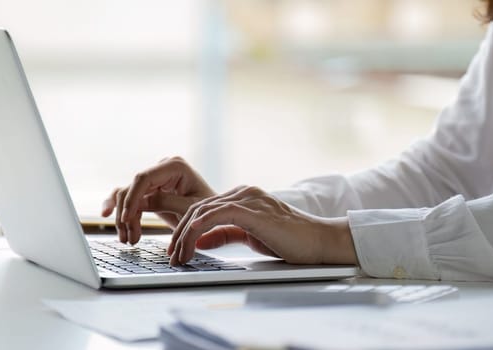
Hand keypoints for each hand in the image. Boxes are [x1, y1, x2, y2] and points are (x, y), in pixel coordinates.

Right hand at [101, 157, 215, 243]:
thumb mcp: (188, 209)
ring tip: (128, 239)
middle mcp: (162, 168)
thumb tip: (138, 204)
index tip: (126, 219)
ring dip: (123, 217)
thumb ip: (164, 203)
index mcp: (175, 166)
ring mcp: (155, 178)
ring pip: (127, 194)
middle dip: (127, 213)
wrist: (214, 216)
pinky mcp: (149, 190)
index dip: (132, 198)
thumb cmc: (208, 212)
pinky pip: (128, 196)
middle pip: (133, 187)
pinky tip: (106, 216)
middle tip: (130, 239)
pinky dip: (118, 208)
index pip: (144, 178)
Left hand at [167, 186, 358, 265]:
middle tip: (172, 256)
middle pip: (198, 207)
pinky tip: (191, 241)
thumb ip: (226, 234)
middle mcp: (243, 192)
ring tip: (178, 256)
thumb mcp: (250, 236)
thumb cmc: (291, 240)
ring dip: (185, 235)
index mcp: (243, 196)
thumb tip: (202, 240)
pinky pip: (217, 215)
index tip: (177, 249)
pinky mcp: (253, 210)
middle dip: (180, 233)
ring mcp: (248, 199)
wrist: (320, 241)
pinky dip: (200, 228)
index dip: (185, 228)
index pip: (204, 207)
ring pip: (203, 211)